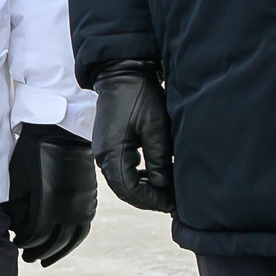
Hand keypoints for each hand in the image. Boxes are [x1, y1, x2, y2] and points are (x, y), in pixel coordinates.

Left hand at [7, 123, 97, 265]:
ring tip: (44, 260)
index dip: (25, 245)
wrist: (60, 131)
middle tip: (27, 259)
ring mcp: (82, 205)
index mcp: (48, 204)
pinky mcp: (90, 199)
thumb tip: (19, 232)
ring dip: (58, 253)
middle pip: (54, 242)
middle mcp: (68, 208)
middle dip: (39, 253)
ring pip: (72, 240)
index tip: (16, 246)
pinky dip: (73, 241)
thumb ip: (19, 209)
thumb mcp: (19, 180)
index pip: (36, 237)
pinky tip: (64, 245)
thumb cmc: (32, 153)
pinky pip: (84, 228)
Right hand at [92, 61, 174, 213]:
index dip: (152, 200)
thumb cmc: (140, 96)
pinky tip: (152, 174)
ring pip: (122, 180)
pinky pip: (120, 168)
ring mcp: (103, 148)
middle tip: (171, 202)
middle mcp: (103, 155)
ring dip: (142, 188)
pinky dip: (136, 176)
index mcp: (112, 153)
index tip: (171, 204)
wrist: (122, 71)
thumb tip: (163, 187)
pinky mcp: (108, 142)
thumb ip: (158, 161)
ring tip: (165, 190)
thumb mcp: (156, 129)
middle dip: (148, 198)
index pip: (130, 190)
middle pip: (124, 189)